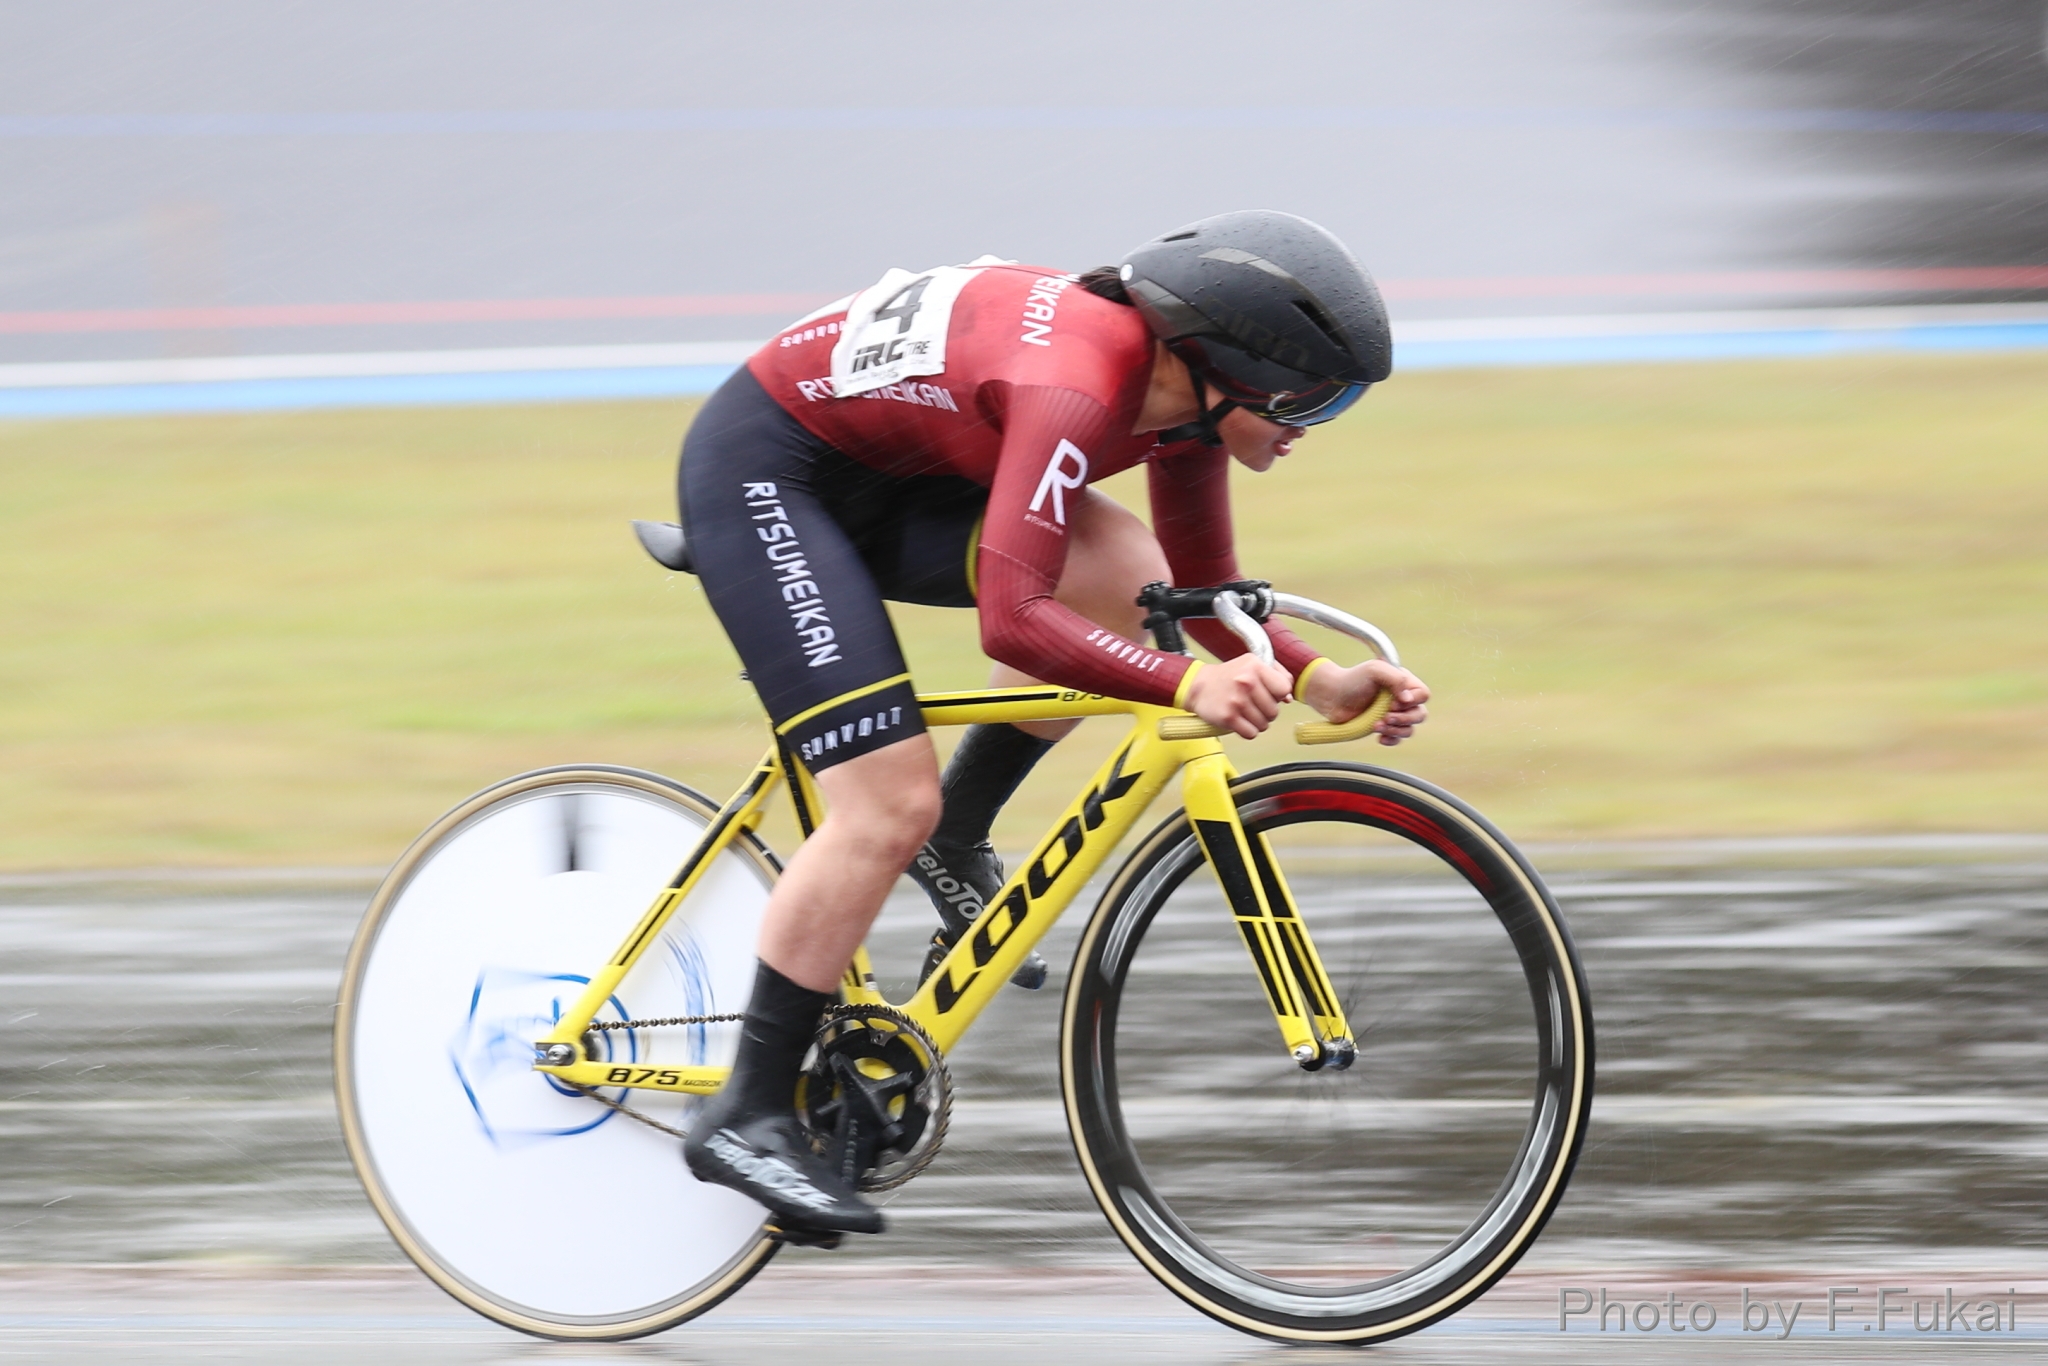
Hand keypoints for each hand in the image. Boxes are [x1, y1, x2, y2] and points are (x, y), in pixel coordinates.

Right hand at [1184, 655, 1292, 739]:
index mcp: (1255, 666)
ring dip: (1257, 722)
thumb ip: (1278, 675)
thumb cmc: (1230, 676)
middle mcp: (1246, 682)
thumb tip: (1289, 699)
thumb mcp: (1253, 664)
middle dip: (1267, 712)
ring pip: (1264, 724)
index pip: (1284, 688)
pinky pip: (1251, 733)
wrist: (1199, 686)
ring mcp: (1237, 701)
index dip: (1278, 695)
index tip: (1268, 694)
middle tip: (1253, 705)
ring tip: (1246, 712)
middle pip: (1274, 711)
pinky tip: (1240, 721)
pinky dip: (1248, 731)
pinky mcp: (1228, 717)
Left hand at [1300, 659, 1430, 745]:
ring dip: (1395, 730)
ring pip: (1409, 729)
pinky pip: (1397, 739)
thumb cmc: (1352, 679)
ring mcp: (1393, 714)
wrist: (1331, 696)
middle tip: (1386, 716)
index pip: (1422, 694)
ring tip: (1376, 726)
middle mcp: (1400, 699)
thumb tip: (1409, 699)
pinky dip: (1391, 740)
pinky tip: (1379, 737)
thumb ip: (1396, 679)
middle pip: (1420, 714)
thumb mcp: (1375, 670)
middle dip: (1404, 718)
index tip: (1394, 701)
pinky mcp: (1384, 727)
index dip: (1413, 700)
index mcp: (1402, 683)